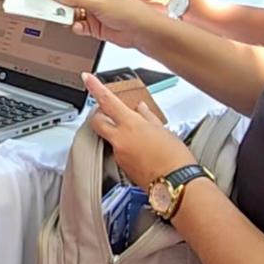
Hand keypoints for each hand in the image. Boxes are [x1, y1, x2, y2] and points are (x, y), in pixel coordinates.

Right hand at [48, 0, 149, 47]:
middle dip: (61, 2)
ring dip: (68, 16)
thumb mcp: (99, 2)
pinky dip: (76, 27)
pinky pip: (79, 25)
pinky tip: (78, 28)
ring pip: (73, 12)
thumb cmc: (129, 11)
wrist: (141, 31)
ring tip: (66, 19)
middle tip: (54, 8)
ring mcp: (94, 11)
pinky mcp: (95, 26)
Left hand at [84, 72, 193, 186]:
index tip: (87, 78)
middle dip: (98, 114)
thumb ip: (147, 116)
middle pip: (97, 121)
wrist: (176, 185)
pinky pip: (117, 151)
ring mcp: (119, 154)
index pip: (107, 101)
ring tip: (135, 133)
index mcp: (130, 125)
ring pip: (107, 137)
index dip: (94, 87)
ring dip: (115, 131)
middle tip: (108, 110)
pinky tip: (139, 148)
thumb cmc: (175, 158)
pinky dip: (124, 146)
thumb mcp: (163, 130)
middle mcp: (120, 139)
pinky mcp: (122, 167)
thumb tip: (141, 108)